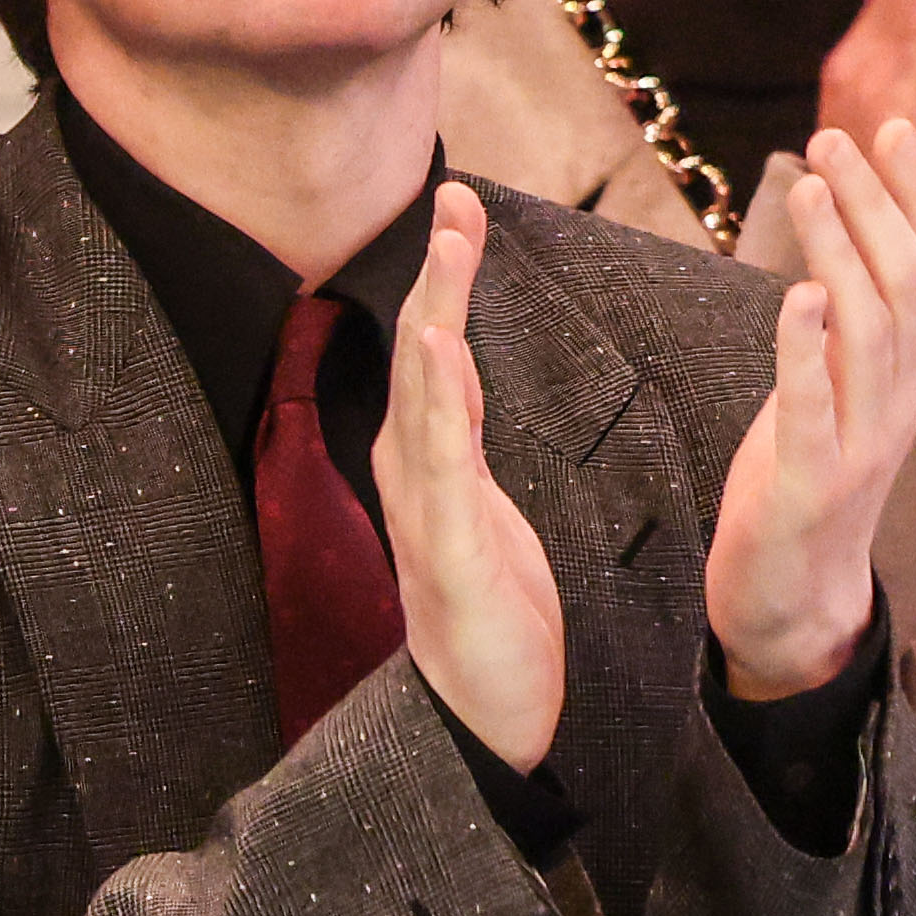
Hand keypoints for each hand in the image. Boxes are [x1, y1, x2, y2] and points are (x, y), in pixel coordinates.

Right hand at [369, 180, 566, 767]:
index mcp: (437, 467)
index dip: (448, 282)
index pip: (443, 356)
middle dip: (438, 274)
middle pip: (425, 356)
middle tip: (454, 196)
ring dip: (436, 312)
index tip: (463, 211)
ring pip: (426, 391)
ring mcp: (423, 508)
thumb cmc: (500, 625)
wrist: (489, 718)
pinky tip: (437, 343)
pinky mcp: (444, 543)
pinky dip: (434, 396)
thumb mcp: (489, 518)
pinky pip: (438, 456)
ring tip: (447, 244)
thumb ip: (465, 450)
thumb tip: (455, 380)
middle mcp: (415, 477)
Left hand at [703, 120, 915, 704]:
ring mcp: (863, 439)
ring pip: (869, 328)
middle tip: (840, 136)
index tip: (887, 128)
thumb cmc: (801, 480)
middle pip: (909, 279)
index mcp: (908, 368)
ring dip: (840, 251)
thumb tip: (836, 245)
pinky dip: (807, 349)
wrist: (794, 598)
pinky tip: (796, 298)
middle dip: (877, 201)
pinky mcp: (812, 483)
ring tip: (811, 187)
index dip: (912, 193)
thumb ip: (843, 325)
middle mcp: (901, 394)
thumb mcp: (833, 388)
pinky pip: (814, 406)